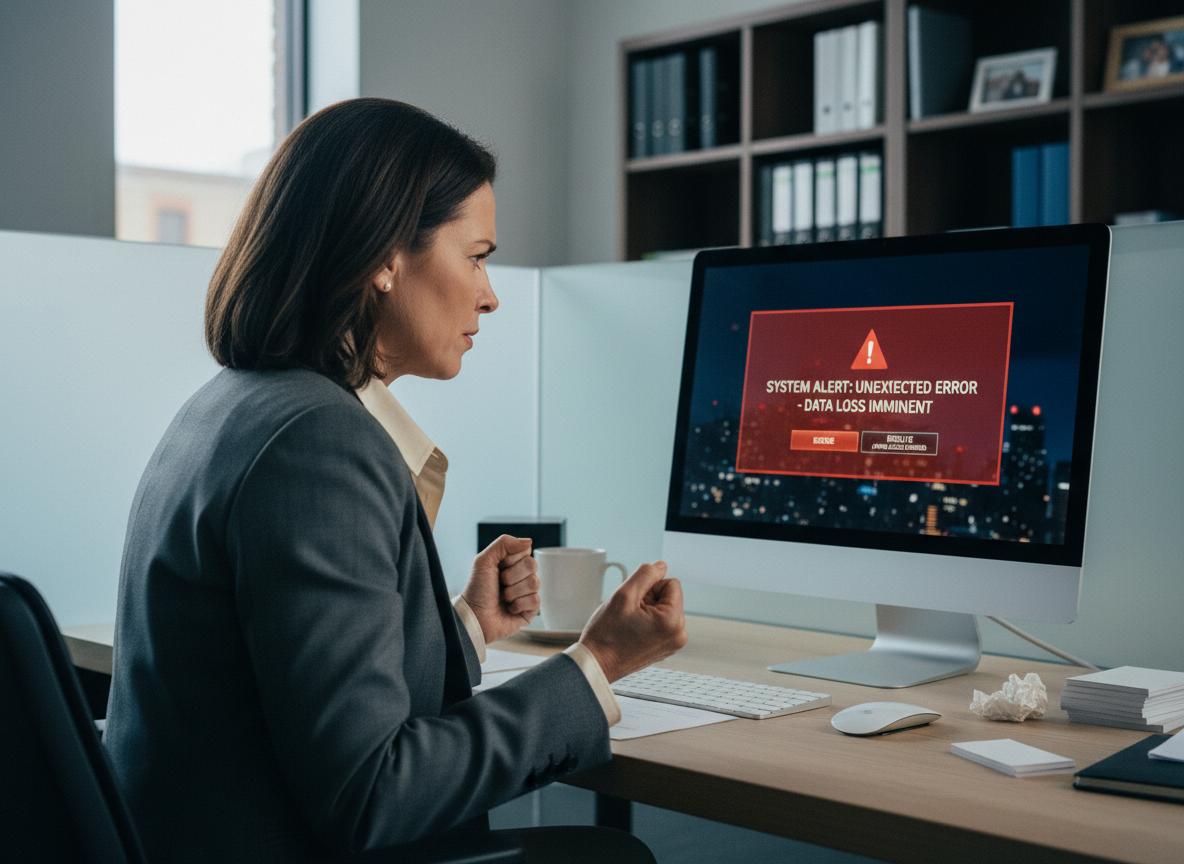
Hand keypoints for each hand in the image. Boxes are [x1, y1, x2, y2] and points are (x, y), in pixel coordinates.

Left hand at [461, 535, 539, 643]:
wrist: (474, 617)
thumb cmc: (476, 589)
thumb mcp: (484, 560)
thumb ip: (504, 543)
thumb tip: (529, 541)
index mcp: (511, 563)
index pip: (525, 550)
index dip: (511, 559)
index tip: (498, 567)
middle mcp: (521, 576)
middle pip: (532, 564)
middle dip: (511, 576)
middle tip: (499, 584)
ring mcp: (527, 593)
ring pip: (534, 582)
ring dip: (513, 591)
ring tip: (502, 598)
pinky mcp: (530, 610)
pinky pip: (535, 600)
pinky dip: (518, 604)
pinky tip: (509, 609)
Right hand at [578, 561, 687, 682]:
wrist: (596, 663)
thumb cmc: (607, 633)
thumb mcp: (624, 594)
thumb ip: (646, 574)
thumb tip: (662, 566)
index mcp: (673, 621)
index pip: (671, 583)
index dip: (649, 587)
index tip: (634, 603)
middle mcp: (679, 635)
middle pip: (669, 597)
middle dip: (649, 600)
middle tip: (629, 615)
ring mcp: (673, 644)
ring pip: (663, 609)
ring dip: (647, 611)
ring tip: (630, 624)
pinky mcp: (666, 648)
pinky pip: (661, 623)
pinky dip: (648, 622)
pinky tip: (632, 632)